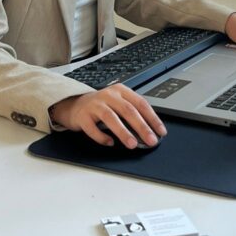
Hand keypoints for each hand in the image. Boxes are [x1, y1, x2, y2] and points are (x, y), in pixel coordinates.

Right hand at [50, 85, 167, 148]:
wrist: (74, 105)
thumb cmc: (101, 106)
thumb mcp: (118, 103)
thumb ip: (132, 114)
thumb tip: (149, 133)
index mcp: (121, 91)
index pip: (141, 104)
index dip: (152, 118)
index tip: (160, 132)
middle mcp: (108, 95)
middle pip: (128, 110)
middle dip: (142, 127)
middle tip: (150, 140)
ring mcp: (94, 105)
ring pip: (111, 118)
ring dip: (123, 132)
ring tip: (132, 144)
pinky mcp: (82, 116)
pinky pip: (93, 128)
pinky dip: (102, 137)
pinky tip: (109, 143)